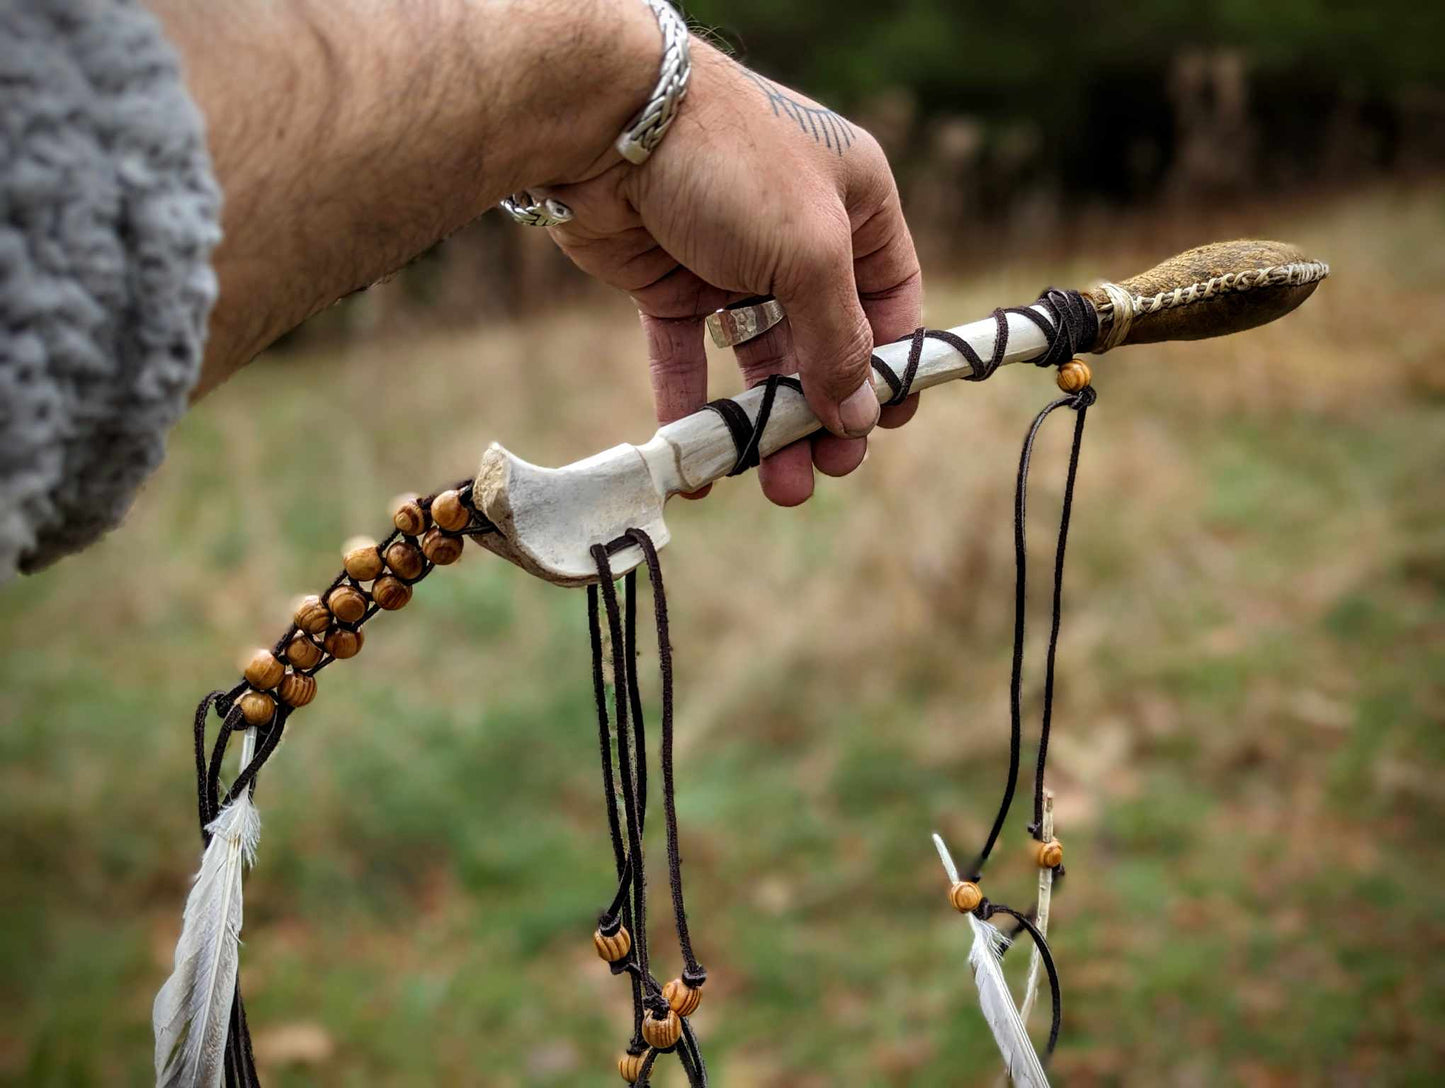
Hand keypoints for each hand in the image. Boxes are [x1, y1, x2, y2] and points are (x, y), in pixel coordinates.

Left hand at [540, 39, 922, 505]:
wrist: (607, 122)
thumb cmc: (730, 163)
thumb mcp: (809, 251)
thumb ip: (837, 339)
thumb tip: (859, 415)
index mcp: (855, 203)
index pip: (891, 297)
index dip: (893, 362)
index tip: (887, 423)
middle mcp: (797, 232)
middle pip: (824, 340)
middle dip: (827, 409)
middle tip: (828, 469)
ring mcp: (730, 259)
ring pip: (759, 358)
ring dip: (768, 423)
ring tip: (778, 484)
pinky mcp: (669, 281)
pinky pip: (689, 356)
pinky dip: (694, 407)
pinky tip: (701, 461)